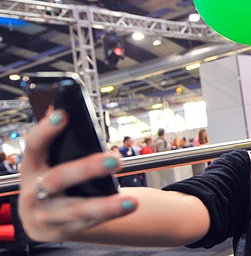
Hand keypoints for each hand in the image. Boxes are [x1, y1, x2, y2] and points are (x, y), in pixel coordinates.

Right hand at [18, 109, 137, 241]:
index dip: (45, 130)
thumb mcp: (50, 161)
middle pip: (58, 179)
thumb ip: (60, 142)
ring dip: (107, 206)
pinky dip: (111, 214)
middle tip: (116, 159)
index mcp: (30, 167)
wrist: (41, 218)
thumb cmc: (51, 178)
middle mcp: (33, 193)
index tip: (63, 114)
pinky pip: (89, 223)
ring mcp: (47, 215)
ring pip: (77, 210)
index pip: (33, 145)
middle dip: (87, 168)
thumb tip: (70, 107)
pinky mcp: (62, 230)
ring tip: (133, 200)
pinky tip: (128, 205)